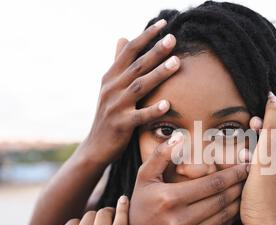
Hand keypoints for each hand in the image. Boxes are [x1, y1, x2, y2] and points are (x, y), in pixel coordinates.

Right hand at [80, 18, 180, 165]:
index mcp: (111, 77)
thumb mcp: (110, 87)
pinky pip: (139, 116)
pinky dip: (153, 110)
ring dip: (158, 74)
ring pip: (139, 86)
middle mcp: (112, 88)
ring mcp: (115, 106)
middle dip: (155, 51)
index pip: (129, 51)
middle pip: (136, 65)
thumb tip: (122, 38)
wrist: (96, 146)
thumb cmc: (109, 115)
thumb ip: (118, 63)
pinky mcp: (121, 125)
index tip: (164, 24)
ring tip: (176, 62)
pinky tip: (167, 104)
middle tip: (173, 39)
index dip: (146, 36)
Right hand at [128, 132, 248, 224]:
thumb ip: (162, 154)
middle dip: (239, 186)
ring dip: (238, 202)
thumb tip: (179, 136)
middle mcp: (180, 220)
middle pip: (222, 200)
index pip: (212, 184)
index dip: (233, 174)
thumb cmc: (140, 202)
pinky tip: (234, 207)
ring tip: (246, 190)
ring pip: (223, 217)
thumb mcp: (144, 175)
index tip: (246, 166)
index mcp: (171, 199)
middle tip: (251, 176)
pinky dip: (229, 218)